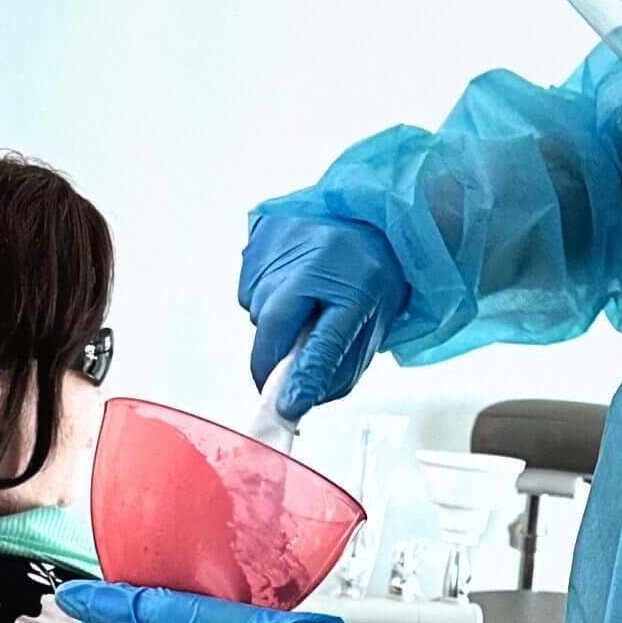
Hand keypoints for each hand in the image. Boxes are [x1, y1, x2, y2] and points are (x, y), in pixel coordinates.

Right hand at [238, 213, 406, 421]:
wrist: (362, 216)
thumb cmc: (370, 276)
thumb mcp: (371, 325)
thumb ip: (340, 366)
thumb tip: (302, 401)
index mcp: (354, 289)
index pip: (325, 343)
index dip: (305, 377)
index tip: (287, 406)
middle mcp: (311, 267)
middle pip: (272, 331)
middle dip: (271, 365)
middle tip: (282, 379)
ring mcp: (279, 253)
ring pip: (259, 317)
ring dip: (274, 329)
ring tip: (304, 306)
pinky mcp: (256, 247)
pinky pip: (250, 296)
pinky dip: (266, 302)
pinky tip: (289, 286)